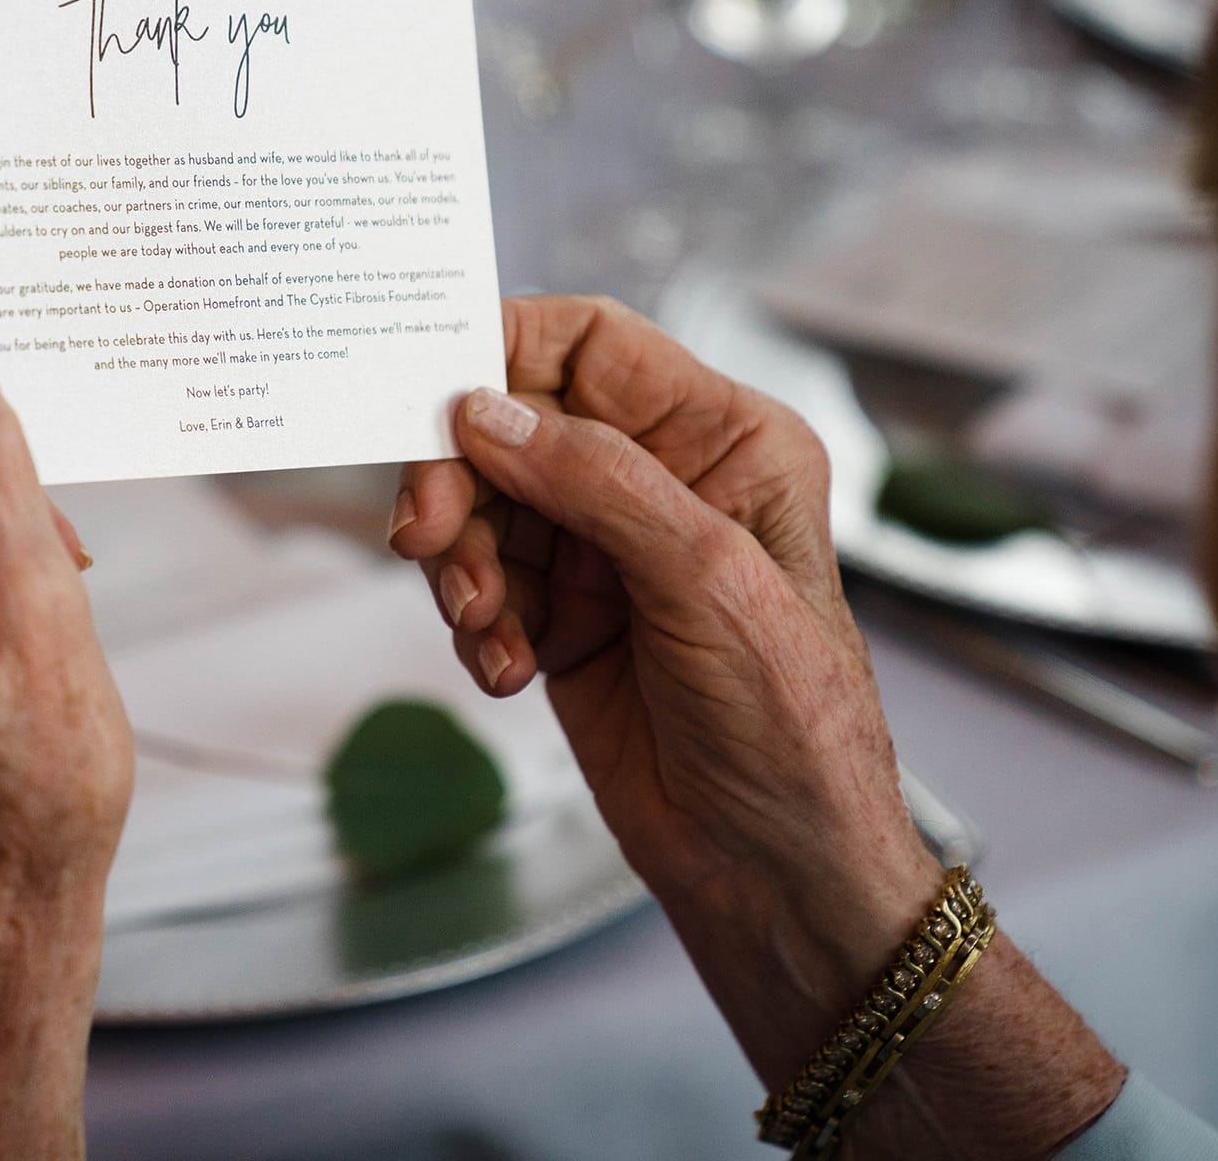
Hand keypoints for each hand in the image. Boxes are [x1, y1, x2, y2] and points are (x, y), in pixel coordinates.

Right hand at [393, 295, 1120, 1155]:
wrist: (777, 872)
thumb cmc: (792, 726)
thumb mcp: (706, 580)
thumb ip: (594, 480)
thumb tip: (484, 412)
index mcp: (722, 440)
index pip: (590, 346)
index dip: (503, 350)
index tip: (429, 388)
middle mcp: (659, 482)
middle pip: (513, 426)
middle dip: (461, 479)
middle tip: (426, 536)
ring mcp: (606, 552)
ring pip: (484, 507)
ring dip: (463, 562)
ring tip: (482, 624)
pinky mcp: (563, 619)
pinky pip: (481, 584)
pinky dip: (473, 621)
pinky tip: (506, 669)